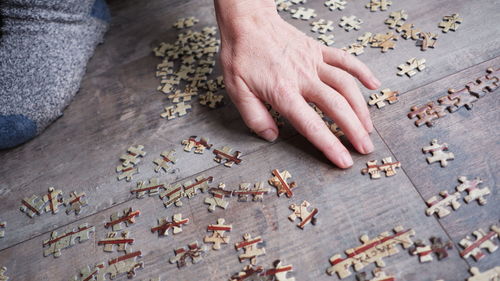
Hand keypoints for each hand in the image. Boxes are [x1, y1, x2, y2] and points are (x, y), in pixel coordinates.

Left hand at [214, 0, 380, 167]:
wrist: (247, 22)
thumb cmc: (241, 56)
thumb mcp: (237, 91)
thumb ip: (255, 117)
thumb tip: (272, 136)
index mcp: (283, 92)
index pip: (312, 125)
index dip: (330, 145)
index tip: (344, 161)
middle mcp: (304, 78)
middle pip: (336, 107)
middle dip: (354, 131)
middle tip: (366, 149)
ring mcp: (314, 62)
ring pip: (346, 85)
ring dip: (360, 108)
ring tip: (368, 128)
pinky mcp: (318, 50)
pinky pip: (345, 59)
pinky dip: (362, 71)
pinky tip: (374, 84)